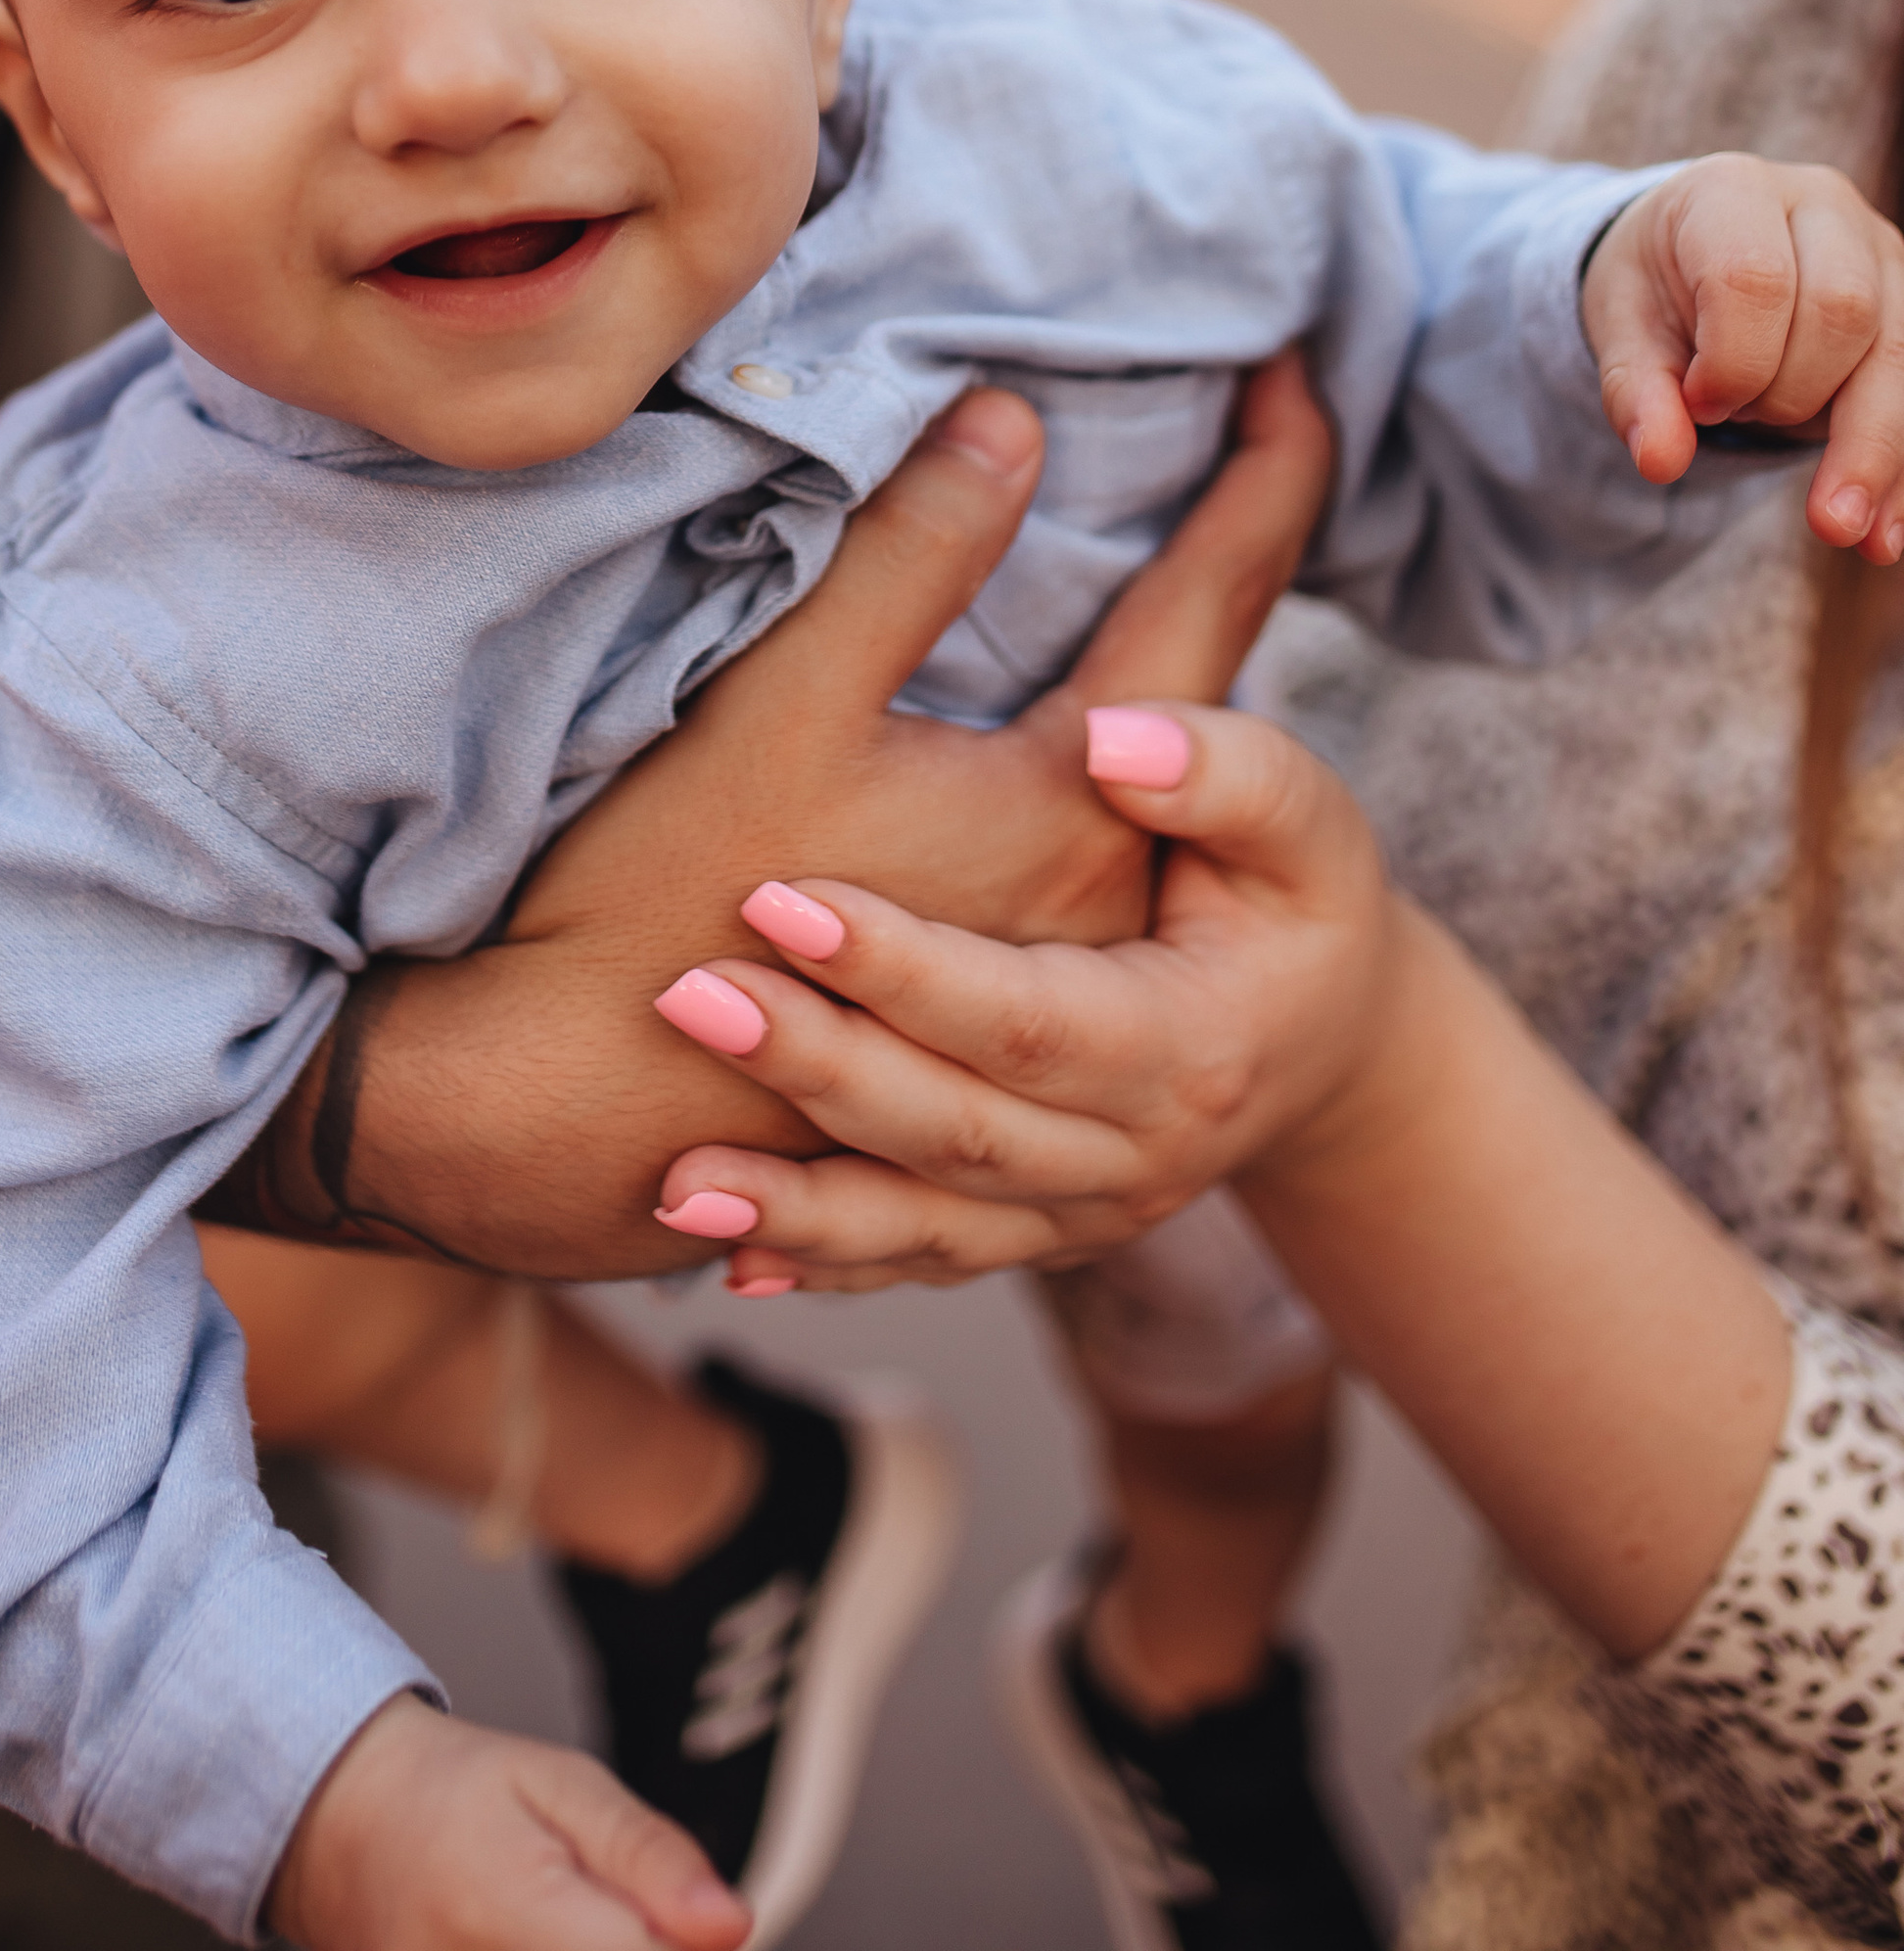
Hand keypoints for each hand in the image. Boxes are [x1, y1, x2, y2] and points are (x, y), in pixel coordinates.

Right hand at [239, 353, 1329, 1278]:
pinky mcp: (961, 1022)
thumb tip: (1013, 412)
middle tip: (1270, 430)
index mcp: (1067, 814)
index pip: (1210, 600)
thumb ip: (907, 556)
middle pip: (1204, 695)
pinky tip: (1056, 761)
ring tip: (1182, 577)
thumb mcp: (782, 705)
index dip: (1265, 474)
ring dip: (1169, 681)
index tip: (1298, 368)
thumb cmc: (653, 901)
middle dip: (1235, 556)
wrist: (554, 1120)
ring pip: (1145, 798)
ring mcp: (1033, 977)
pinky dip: (1089, 796)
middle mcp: (1088, 907)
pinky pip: (1070, 880)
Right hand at [268, 1697, 746, 1950]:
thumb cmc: (452, 1797)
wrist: (343, 1826)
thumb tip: (731, 1926)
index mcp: (509, 1905)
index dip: (690, 1950)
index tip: (692, 1930)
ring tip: (577, 1931)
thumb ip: (649, 1856)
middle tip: (621, 1919)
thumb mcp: (563, 1782)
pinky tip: (553, 1946)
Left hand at [648, 695, 1401, 1297]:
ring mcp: (1078, 1216)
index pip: (1028, 1021)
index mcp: (1192, 1050)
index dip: (904, 969)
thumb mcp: (1304, 821)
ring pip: (925, 1225)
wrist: (1328, 1042)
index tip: (780, 900)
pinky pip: (920, 1261)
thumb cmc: (1300, 898)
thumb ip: (1225, 768)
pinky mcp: (1030, 1236)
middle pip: (955, 1128)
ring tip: (673, 1176)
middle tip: (683, 994)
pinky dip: (822, 1261)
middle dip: (815, 1067)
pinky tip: (715, 1247)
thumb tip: (1112, 741)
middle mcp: (1133, 1160)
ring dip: (796, 1206)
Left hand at [1580, 153, 1903, 555]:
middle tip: (1743, 424)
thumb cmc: (1659, 287)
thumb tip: (1659, 461)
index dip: (1730, 361)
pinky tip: (1885, 537)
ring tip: (1845, 534)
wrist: (1697, 260)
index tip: (1698, 405)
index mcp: (1733, 191)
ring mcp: (1883, 254)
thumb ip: (1637, 389)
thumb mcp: (1622, 326)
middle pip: (1843, 311)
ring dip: (1876, 451)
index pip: (1753, 278)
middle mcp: (1822, 206)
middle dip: (1795, 396)